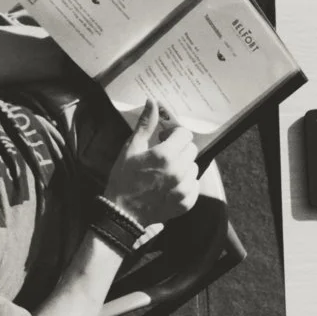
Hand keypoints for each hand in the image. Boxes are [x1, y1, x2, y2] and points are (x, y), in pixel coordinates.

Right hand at [102, 101, 199, 230]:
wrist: (122, 213)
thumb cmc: (123, 179)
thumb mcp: (131, 149)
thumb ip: (145, 125)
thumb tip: (152, 101)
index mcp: (165, 155)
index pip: (185, 134)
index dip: (174, 134)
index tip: (163, 139)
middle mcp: (178, 171)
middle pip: (191, 149)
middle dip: (179, 149)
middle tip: (164, 155)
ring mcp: (183, 189)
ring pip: (194, 167)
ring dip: (183, 166)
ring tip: (167, 171)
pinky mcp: (186, 203)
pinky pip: (194, 185)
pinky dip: (185, 184)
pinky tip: (170, 186)